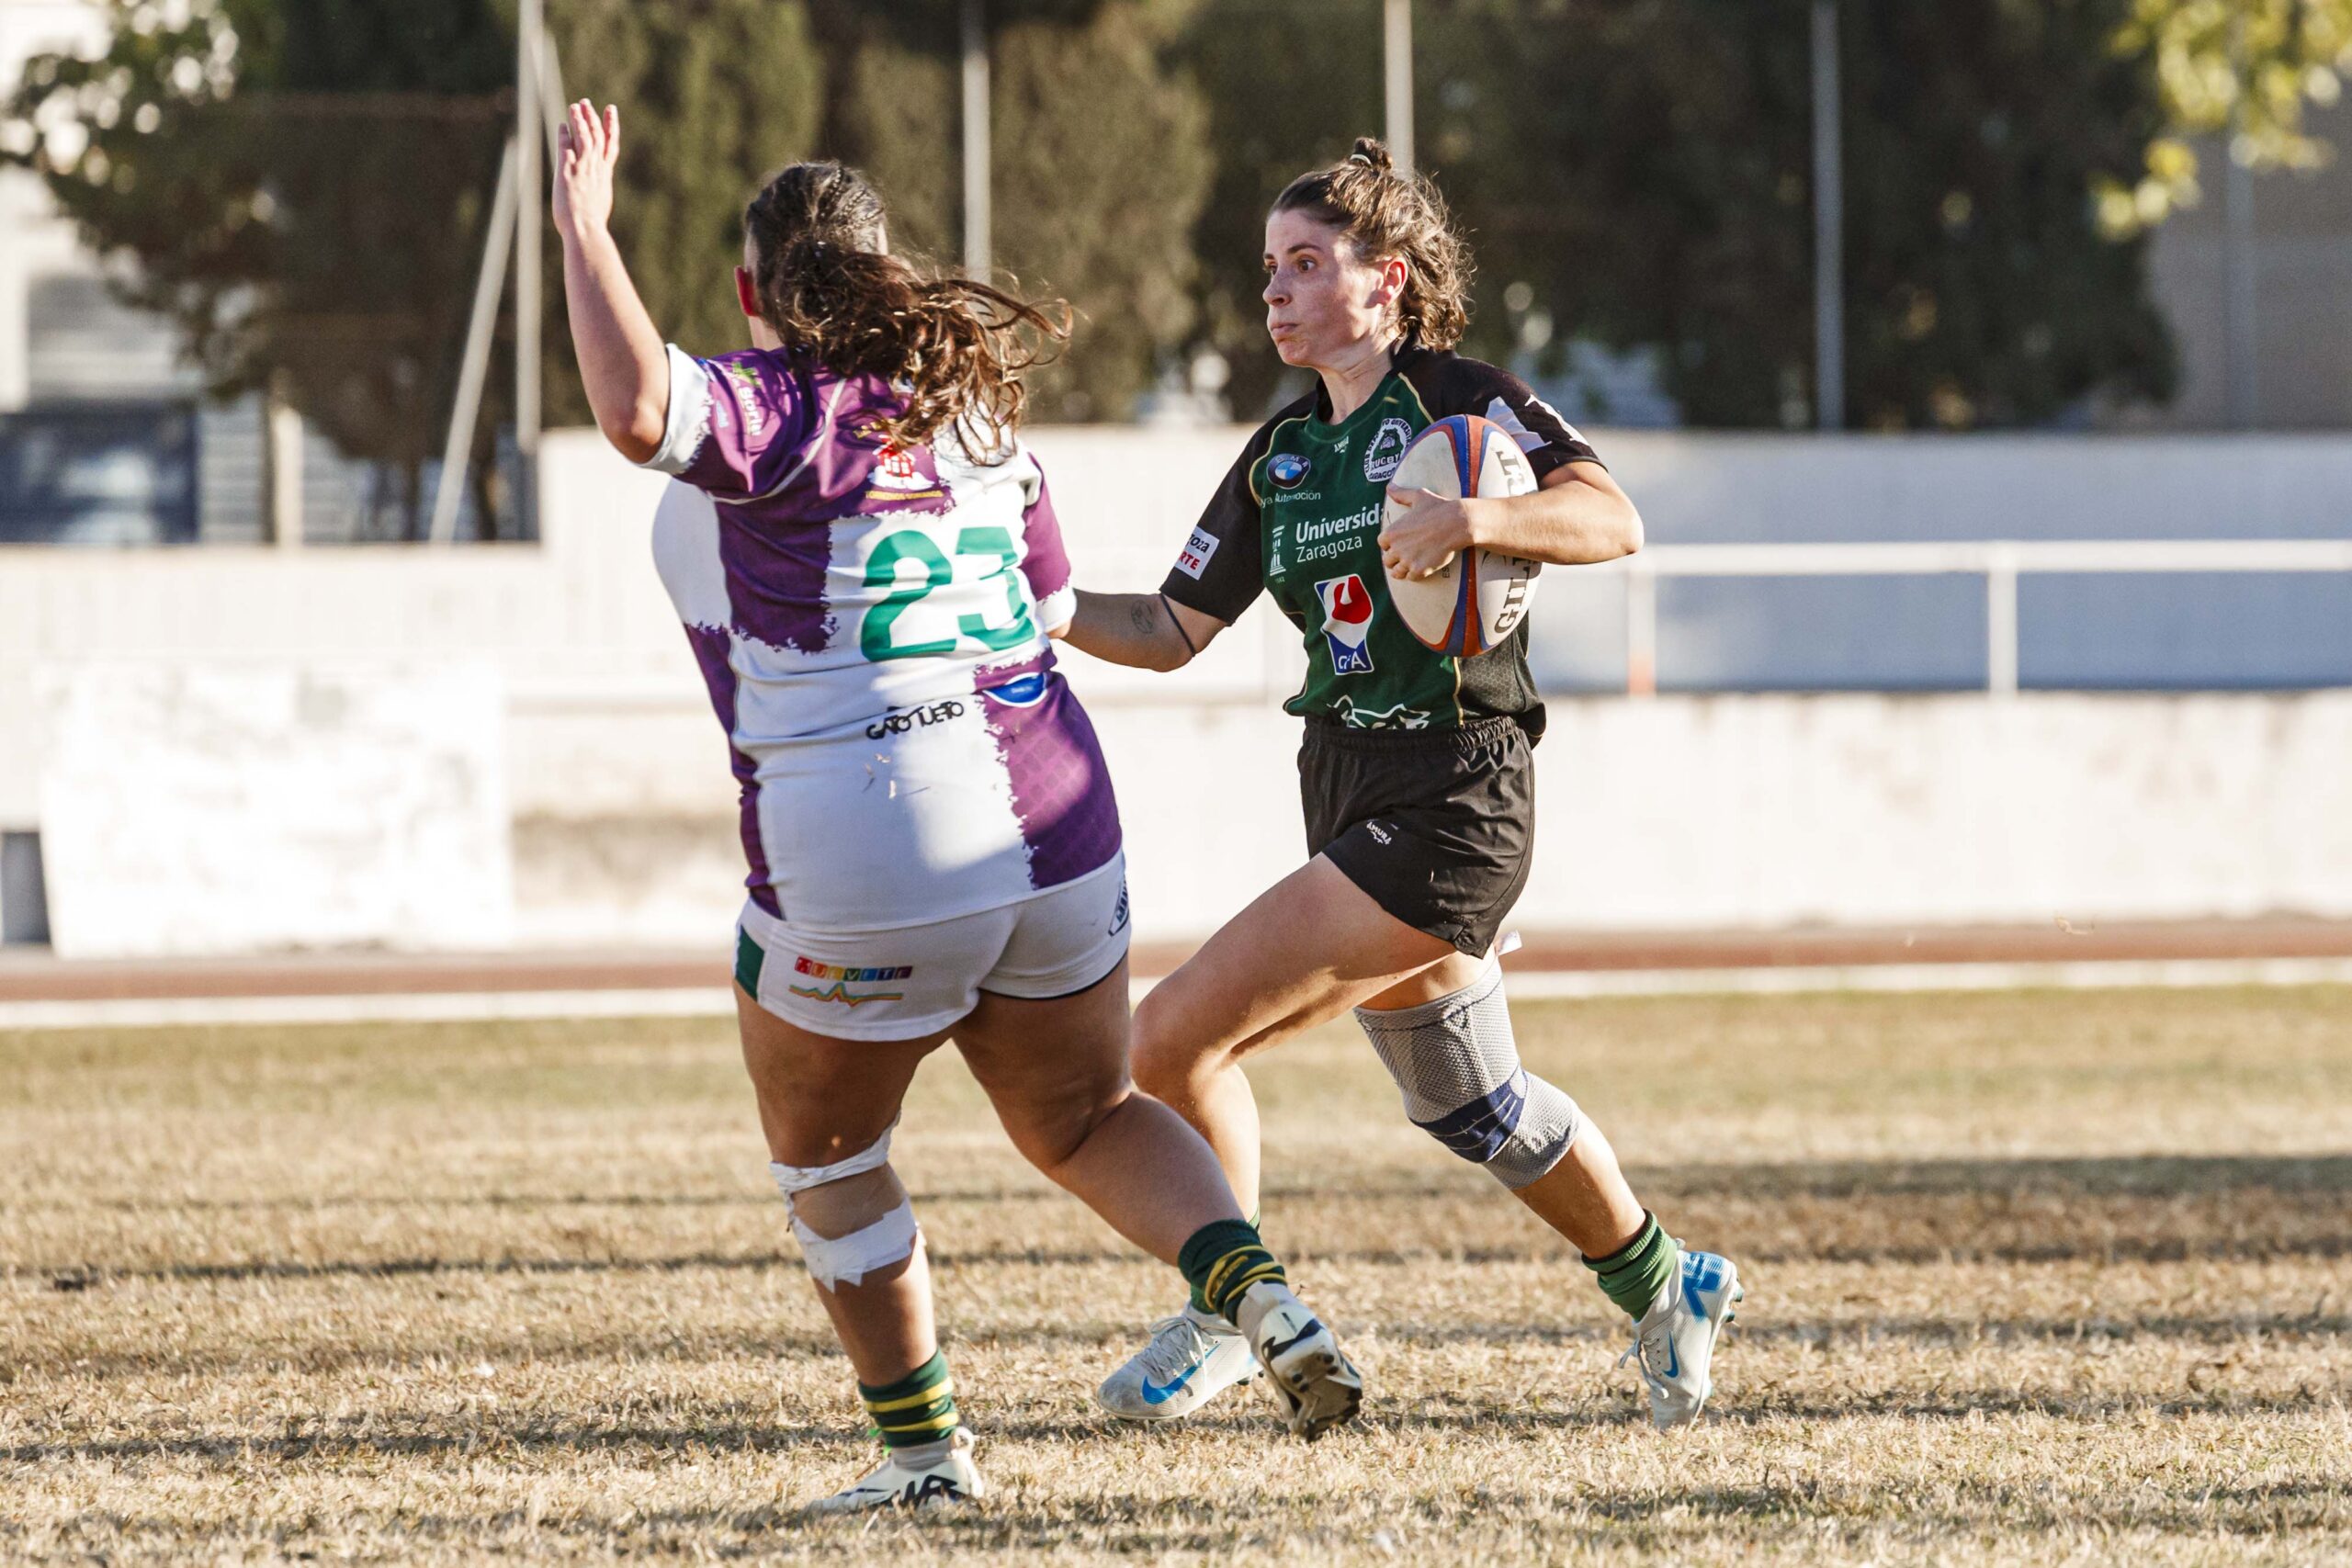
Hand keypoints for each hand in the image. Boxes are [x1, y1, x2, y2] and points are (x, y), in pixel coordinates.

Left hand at [554, 100, 619, 240]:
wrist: (586, 230)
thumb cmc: (591, 228)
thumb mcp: (599, 209)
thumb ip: (596, 199)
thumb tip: (594, 204)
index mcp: (605, 177)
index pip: (610, 146)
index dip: (611, 127)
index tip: (611, 111)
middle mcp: (596, 168)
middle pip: (597, 136)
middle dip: (593, 117)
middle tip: (587, 103)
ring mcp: (583, 168)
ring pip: (584, 137)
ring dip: (579, 120)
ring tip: (575, 106)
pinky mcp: (568, 171)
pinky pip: (567, 147)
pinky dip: (565, 134)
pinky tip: (562, 125)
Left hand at [1379, 486, 1474, 579]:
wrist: (1457, 523)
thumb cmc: (1438, 508)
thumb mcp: (1418, 496)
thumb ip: (1401, 494)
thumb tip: (1389, 486)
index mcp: (1392, 532)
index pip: (1382, 544)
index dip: (1390, 544)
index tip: (1399, 543)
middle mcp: (1396, 548)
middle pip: (1387, 560)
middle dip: (1394, 558)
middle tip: (1405, 556)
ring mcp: (1407, 560)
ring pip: (1396, 572)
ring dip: (1402, 570)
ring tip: (1410, 566)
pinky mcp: (1420, 570)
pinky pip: (1410, 578)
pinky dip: (1414, 575)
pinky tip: (1420, 569)